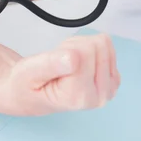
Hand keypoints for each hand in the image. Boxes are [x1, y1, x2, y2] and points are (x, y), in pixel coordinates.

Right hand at [0, 34, 119, 115]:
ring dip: (83, 47)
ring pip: (104, 44)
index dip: (67, 48)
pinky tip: (78, 62)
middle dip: (76, 47)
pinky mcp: (112, 81)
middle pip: (98, 46)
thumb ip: (50, 64)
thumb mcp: (29, 71)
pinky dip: (91, 49)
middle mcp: (98, 97)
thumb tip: (74, 58)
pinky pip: (108, 47)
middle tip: (60, 61)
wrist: (29, 93)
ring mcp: (108, 90)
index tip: (54, 62)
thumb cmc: (27, 83)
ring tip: (67, 62)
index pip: (85, 51)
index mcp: (77, 96)